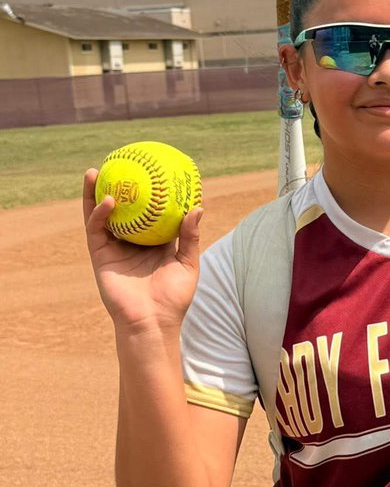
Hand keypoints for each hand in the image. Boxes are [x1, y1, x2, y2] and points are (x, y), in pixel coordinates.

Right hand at [83, 169, 202, 331]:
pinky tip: (106, 200)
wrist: (153, 322)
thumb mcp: (187, 264)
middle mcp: (131, 243)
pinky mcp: (100, 256)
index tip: (151, 172)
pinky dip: (98, 214)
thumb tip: (197, 207)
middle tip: (118, 164)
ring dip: (95, 193)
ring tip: (95, 172)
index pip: (149, 213)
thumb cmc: (174, 298)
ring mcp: (114, 249)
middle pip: (121, 210)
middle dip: (116, 187)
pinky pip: (96, 230)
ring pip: (100, 216)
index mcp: (153, 244)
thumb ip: (189, 236)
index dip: (148, 195)